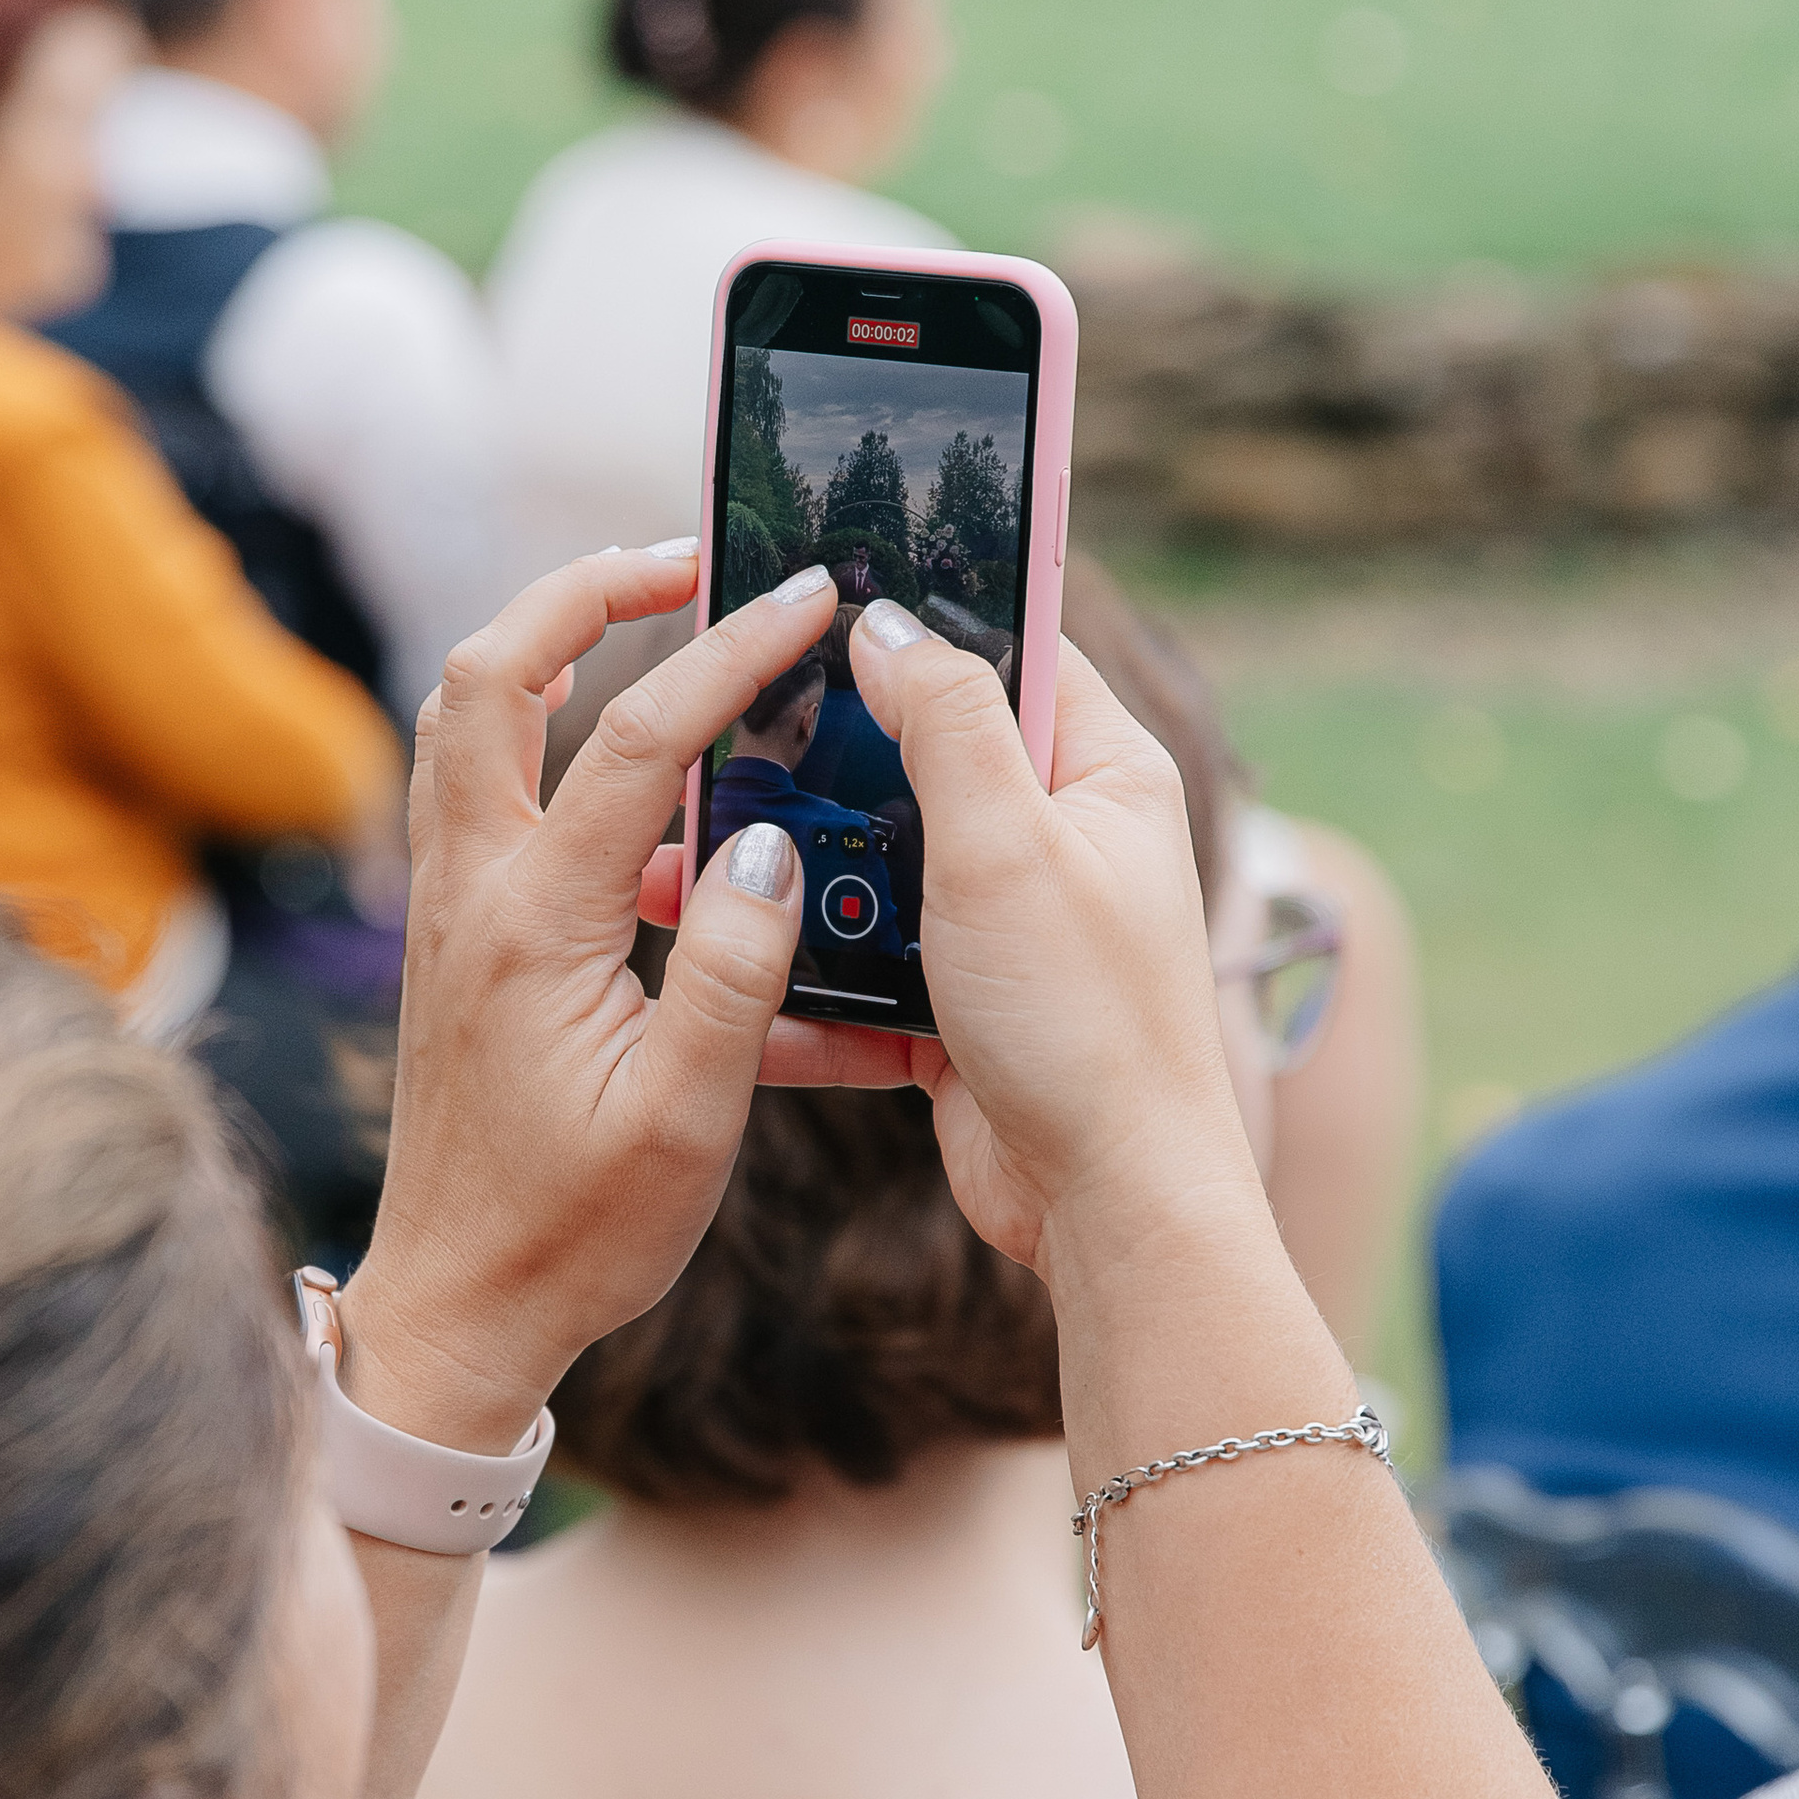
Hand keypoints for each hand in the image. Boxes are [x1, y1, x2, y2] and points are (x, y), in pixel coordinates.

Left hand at [338, 547, 832, 1447]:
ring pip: (460, 720)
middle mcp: (467, 896)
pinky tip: (609, 749)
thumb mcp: (687, 1121)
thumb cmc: (576, 1232)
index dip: (729, 652)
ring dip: (542, 643)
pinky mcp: (448, 938)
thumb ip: (732, 972)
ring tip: (646, 614)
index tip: (806, 597)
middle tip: (683, 557)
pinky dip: (527, 723)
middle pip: (485, 676)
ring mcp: (444, 911)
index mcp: (535, 928)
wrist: (457, 1309)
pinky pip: (468, 784)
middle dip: (581, 591)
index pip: (638, 741)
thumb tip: (762, 844)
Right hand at [754, 613, 1268, 1284]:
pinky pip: (870, 968)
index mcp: (1105, 774)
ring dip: (800, 877)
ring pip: (882, 866)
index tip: (823, 591)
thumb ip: (944, 720)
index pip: (1015, 646)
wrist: (1107, 1207)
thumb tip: (882, 622)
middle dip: (826, 758)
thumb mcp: (1006, 843)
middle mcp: (1065, 839)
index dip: (925, 615)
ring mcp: (1012, 926)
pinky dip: (812, 980)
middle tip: (727, 735)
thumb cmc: (1085, 1022)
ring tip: (691, 866)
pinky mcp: (967, 1007)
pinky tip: (737, 983)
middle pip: (926, 758)